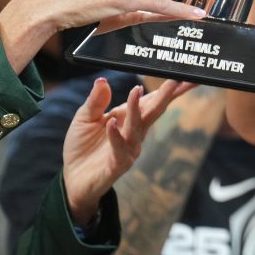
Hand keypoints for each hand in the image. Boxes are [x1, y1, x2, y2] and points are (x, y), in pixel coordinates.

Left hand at [62, 77, 192, 223]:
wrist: (73, 179)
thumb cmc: (82, 147)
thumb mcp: (85, 118)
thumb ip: (96, 100)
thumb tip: (102, 80)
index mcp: (129, 117)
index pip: (153, 100)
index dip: (168, 88)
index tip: (182, 75)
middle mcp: (135, 132)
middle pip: (154, 110)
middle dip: (166, 95)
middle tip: (178, 79)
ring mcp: (129, 148)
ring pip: (136, 126)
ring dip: (137, 108)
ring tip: (137, 90)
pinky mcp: (117, 164)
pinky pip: (118, 148)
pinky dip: (115, 135)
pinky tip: (111, 123)